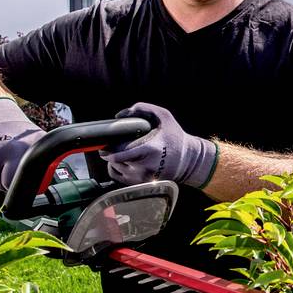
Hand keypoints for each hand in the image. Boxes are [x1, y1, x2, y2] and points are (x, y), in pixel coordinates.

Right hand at [0, 98, 43, 190]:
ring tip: (3, 161)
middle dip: (6, 181)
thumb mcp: (37, 140)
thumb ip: (46, 157)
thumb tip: (55, 176)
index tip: (18, 178)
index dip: (15, 184)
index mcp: (14, 151)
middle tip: (11, 166)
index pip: (10, 184)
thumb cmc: (19, 131)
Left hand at [102, 102, 217, 188]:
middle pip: (115, 160)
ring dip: (113, 158)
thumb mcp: (164, 116)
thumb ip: (143, 108)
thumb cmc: (175, 137)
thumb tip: (121, 115)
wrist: (188, 160)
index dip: (109, 149)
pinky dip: (114, 167)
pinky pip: (117, 176)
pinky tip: (121, 160)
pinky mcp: (140, 184)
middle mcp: (145, 167)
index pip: (121, 154)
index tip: (104, 142)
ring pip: (114, 167)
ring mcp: (142, 178)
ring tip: (120, 150)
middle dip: (109, 151)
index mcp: (150, 150)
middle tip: (110, 143)